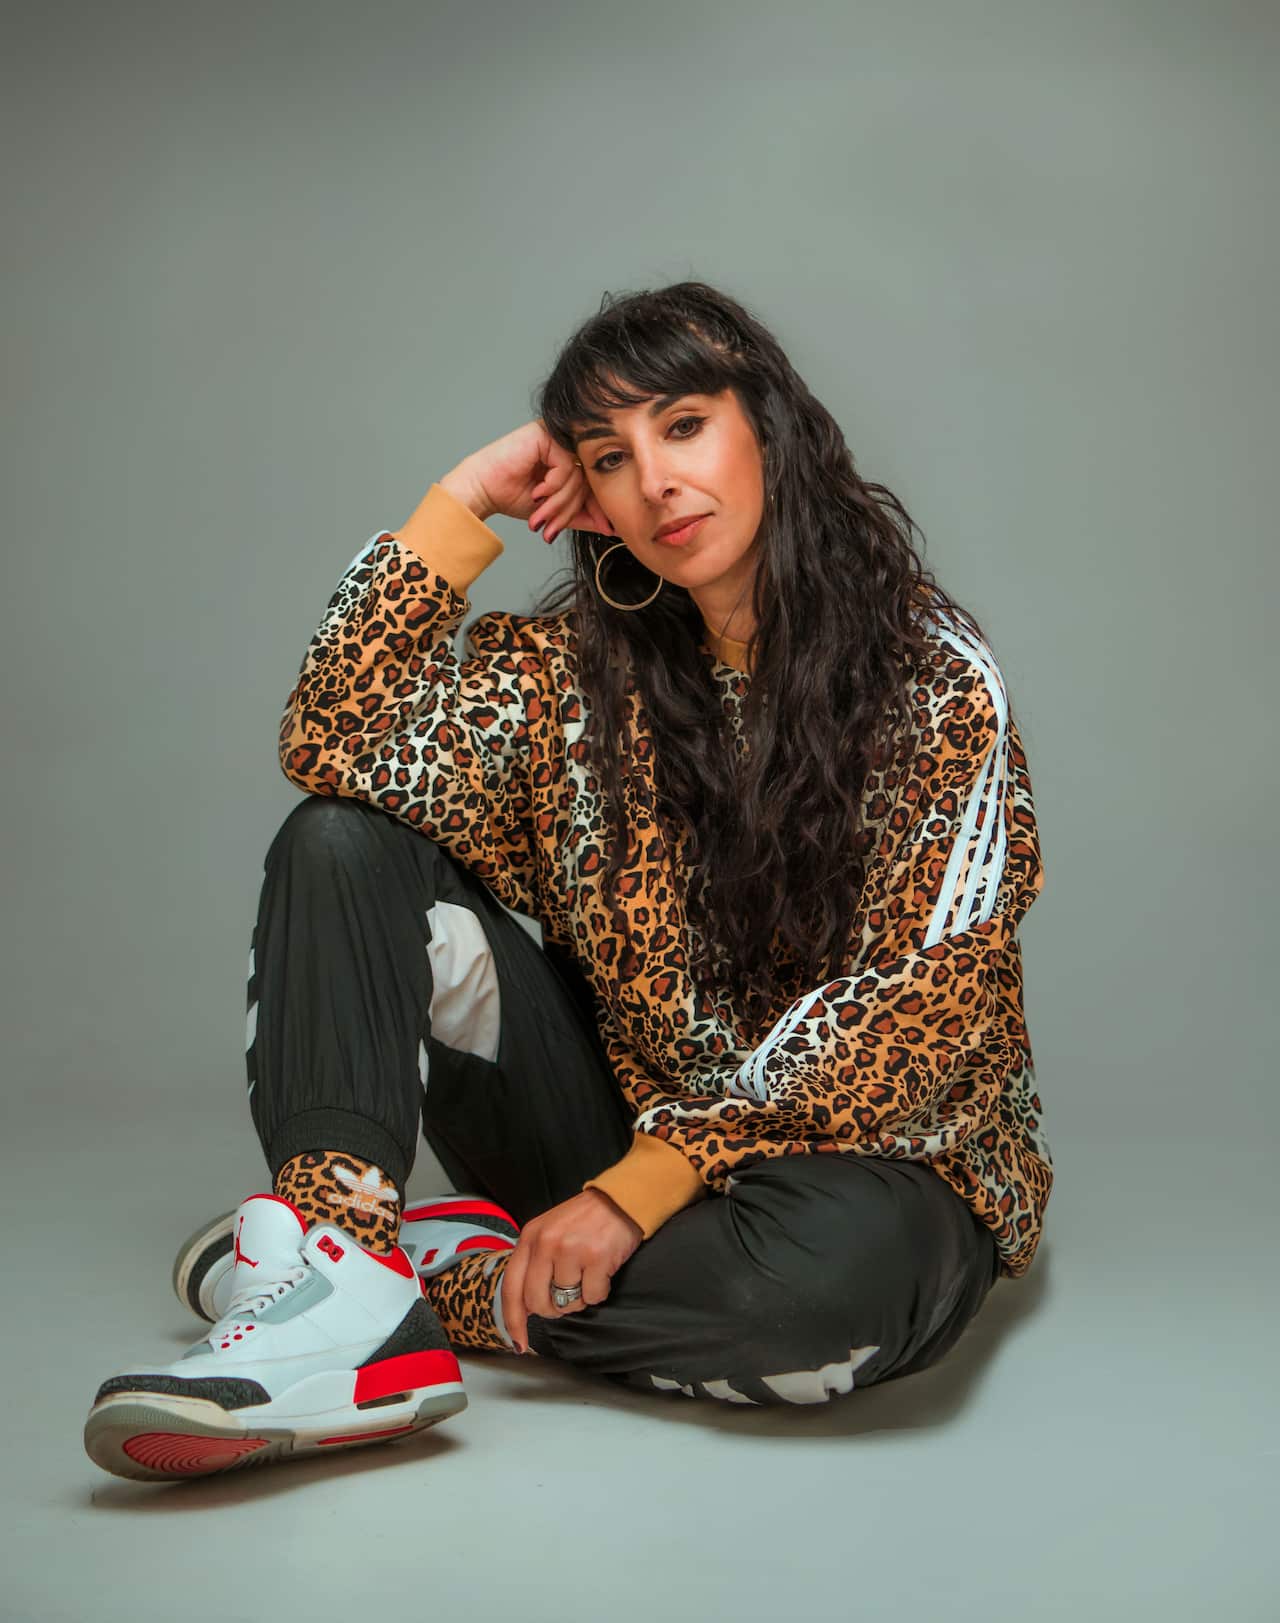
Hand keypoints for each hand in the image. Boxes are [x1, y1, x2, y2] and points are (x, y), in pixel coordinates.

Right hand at [446, 419, 616, 543]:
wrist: (481, 490)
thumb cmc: (510, 496)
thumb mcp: (554, 511)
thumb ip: (582, 515)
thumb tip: (613, 528)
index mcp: (570, 459)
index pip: (594, 483)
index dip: (599, 508)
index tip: (605, 529)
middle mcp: (566, 444)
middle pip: (587, 481)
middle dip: (569, 511)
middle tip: (551, 529)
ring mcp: (556, 436)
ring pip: (577, 475)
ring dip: (558, 502)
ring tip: (540, 516)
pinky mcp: (546, 433)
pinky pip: (566, 465)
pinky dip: (553, 485)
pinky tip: (537, 492)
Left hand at [501, 1188, 642, 1352]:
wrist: (619, 1200)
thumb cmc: (583, 1220)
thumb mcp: (548, 1232)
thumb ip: (533, 1263)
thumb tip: (525, 1306)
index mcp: (530, 1237)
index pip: (511, 1287)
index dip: (513, 1320)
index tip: (519, 1343)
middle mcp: (546, 1243)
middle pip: (537, 1302)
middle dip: (552, 1310)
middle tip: (566, 1298)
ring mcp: (571, 1250)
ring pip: (566, 1303)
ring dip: (579, 1299)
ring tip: (587, 1275)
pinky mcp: (596, 1257)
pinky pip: (593, 1297)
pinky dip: (599, 1291)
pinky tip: (602, 1272)